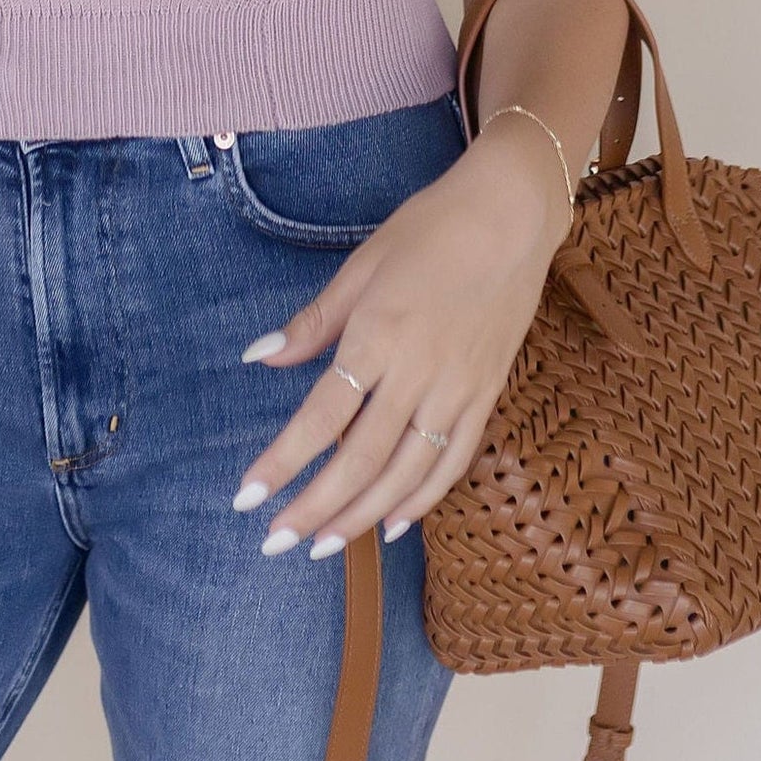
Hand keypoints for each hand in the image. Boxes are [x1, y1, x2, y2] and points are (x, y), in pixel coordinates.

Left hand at [231, 118, 570, 559]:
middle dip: (316, 507)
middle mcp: (418, 371)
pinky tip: (394, 525)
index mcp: (378, 335)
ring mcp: (458, 387)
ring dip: (363, 515)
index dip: (283, 462)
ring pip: (408, 471)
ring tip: (324, 546)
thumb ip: (313, 321)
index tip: (247, 497)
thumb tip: (259, 358)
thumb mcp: (362, 264)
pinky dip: (423, 498)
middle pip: (362, 459)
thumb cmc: (432, 228)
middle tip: (276, 542)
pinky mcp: (487, 392)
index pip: (322, 416)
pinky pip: (453, 459)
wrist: (513, 214)